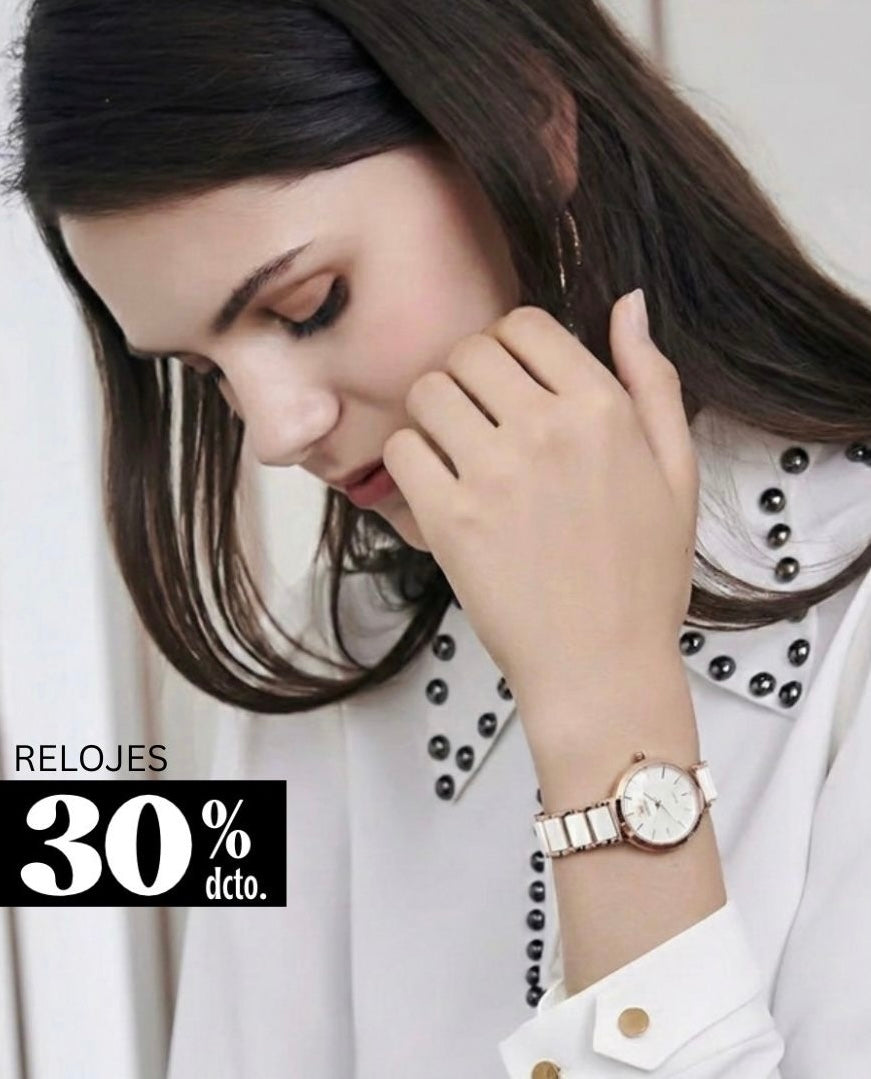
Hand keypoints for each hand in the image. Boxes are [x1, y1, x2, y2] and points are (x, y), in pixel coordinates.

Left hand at [381, 293, 698, 718]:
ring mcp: (492, 473)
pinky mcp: (448, 519)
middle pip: (468, 351)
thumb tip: (627, 302)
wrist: (603, 667)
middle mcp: (545, 429)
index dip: (510, 346)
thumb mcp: (677, 471)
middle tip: (480, 420)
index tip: (512, 382)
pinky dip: (411, 463)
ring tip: (457, 454)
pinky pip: (401, 450)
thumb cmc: (645, 575)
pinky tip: (438, 489)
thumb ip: (652, 381)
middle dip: (469, 377)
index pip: (525, 324)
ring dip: (435, 415)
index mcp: (602, 409)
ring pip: (426, 392)